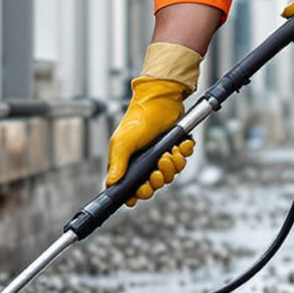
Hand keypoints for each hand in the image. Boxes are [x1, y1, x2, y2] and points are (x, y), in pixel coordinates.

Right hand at [105, 43, 202, 206]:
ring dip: (172, 166)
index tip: (143, 188)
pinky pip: (182, 162)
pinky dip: (183, 155)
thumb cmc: (139, 117)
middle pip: (153, 185)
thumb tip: (110, 183)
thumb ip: (117, 163)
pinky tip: (179, 146)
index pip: (132, 188)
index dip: (139, 193)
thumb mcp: (124, 141)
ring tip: (169, 153)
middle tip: (157, 170)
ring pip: (169, 175)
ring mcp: (159, 157)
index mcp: (128, 163)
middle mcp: (144, 162)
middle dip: (158, 180)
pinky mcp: (173, 150)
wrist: (162, 100)